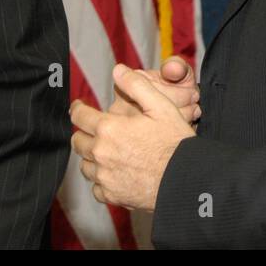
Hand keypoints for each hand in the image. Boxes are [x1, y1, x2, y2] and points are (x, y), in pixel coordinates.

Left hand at [71, 63, 195, 210]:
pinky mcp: (113, 195)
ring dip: (91, 158)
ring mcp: (105, 176)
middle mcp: (102, 153)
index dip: (77, 109)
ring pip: (85, 165)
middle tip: (93, 130)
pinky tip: (113, 174)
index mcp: (109, 128)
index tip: (79, 108)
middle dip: (83, 133)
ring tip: (104, 152)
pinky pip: (96, 188)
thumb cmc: (175, 143)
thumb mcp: (160, 106)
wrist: (187, 180)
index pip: (78, 116)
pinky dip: (101, 181)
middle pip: (77, 141)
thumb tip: (118, 70)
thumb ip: (136, 85)